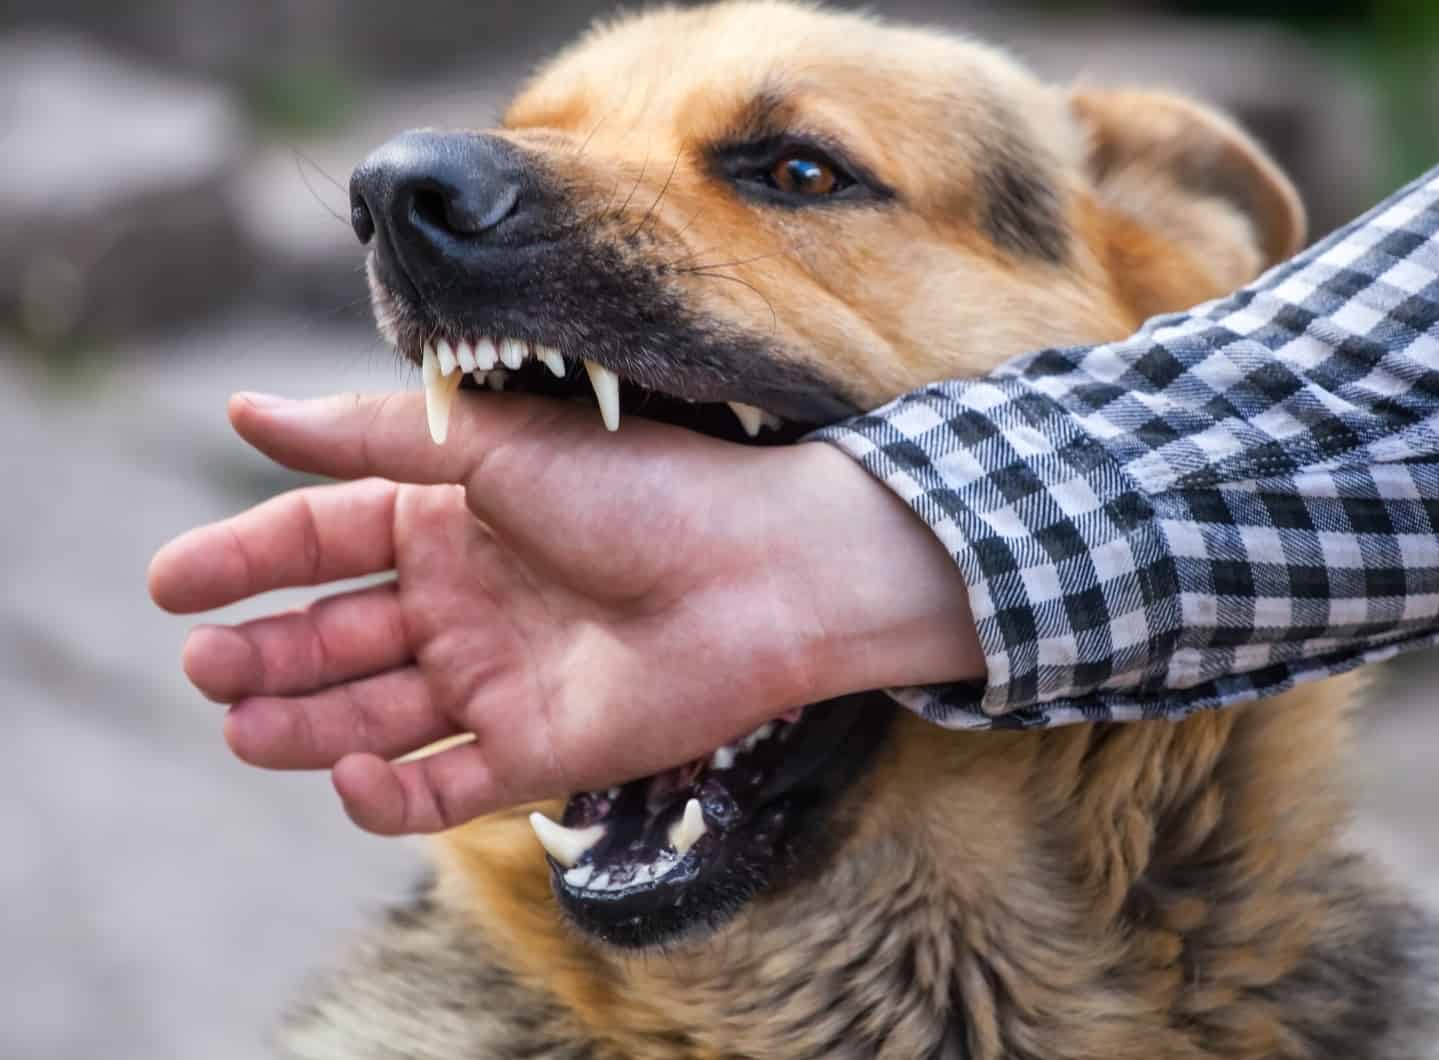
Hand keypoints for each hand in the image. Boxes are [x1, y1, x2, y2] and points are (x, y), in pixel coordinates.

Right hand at [148, 392, 982, 834]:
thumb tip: (244, 411)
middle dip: (265, 651)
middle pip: (336, 634)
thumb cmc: (642, 487)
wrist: (765, 570)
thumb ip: (369, 440)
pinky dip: (387, 792)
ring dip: (303, 722)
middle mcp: (466, 600)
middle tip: (204, 666)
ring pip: (373, 712)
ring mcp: (498, 678)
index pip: (323, 538)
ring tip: (239, 723)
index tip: (169, 584)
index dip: (245, 560)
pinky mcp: (538, 750)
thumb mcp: (492, 444)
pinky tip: (346, 772)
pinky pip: (442, 785)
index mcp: (451, 517)